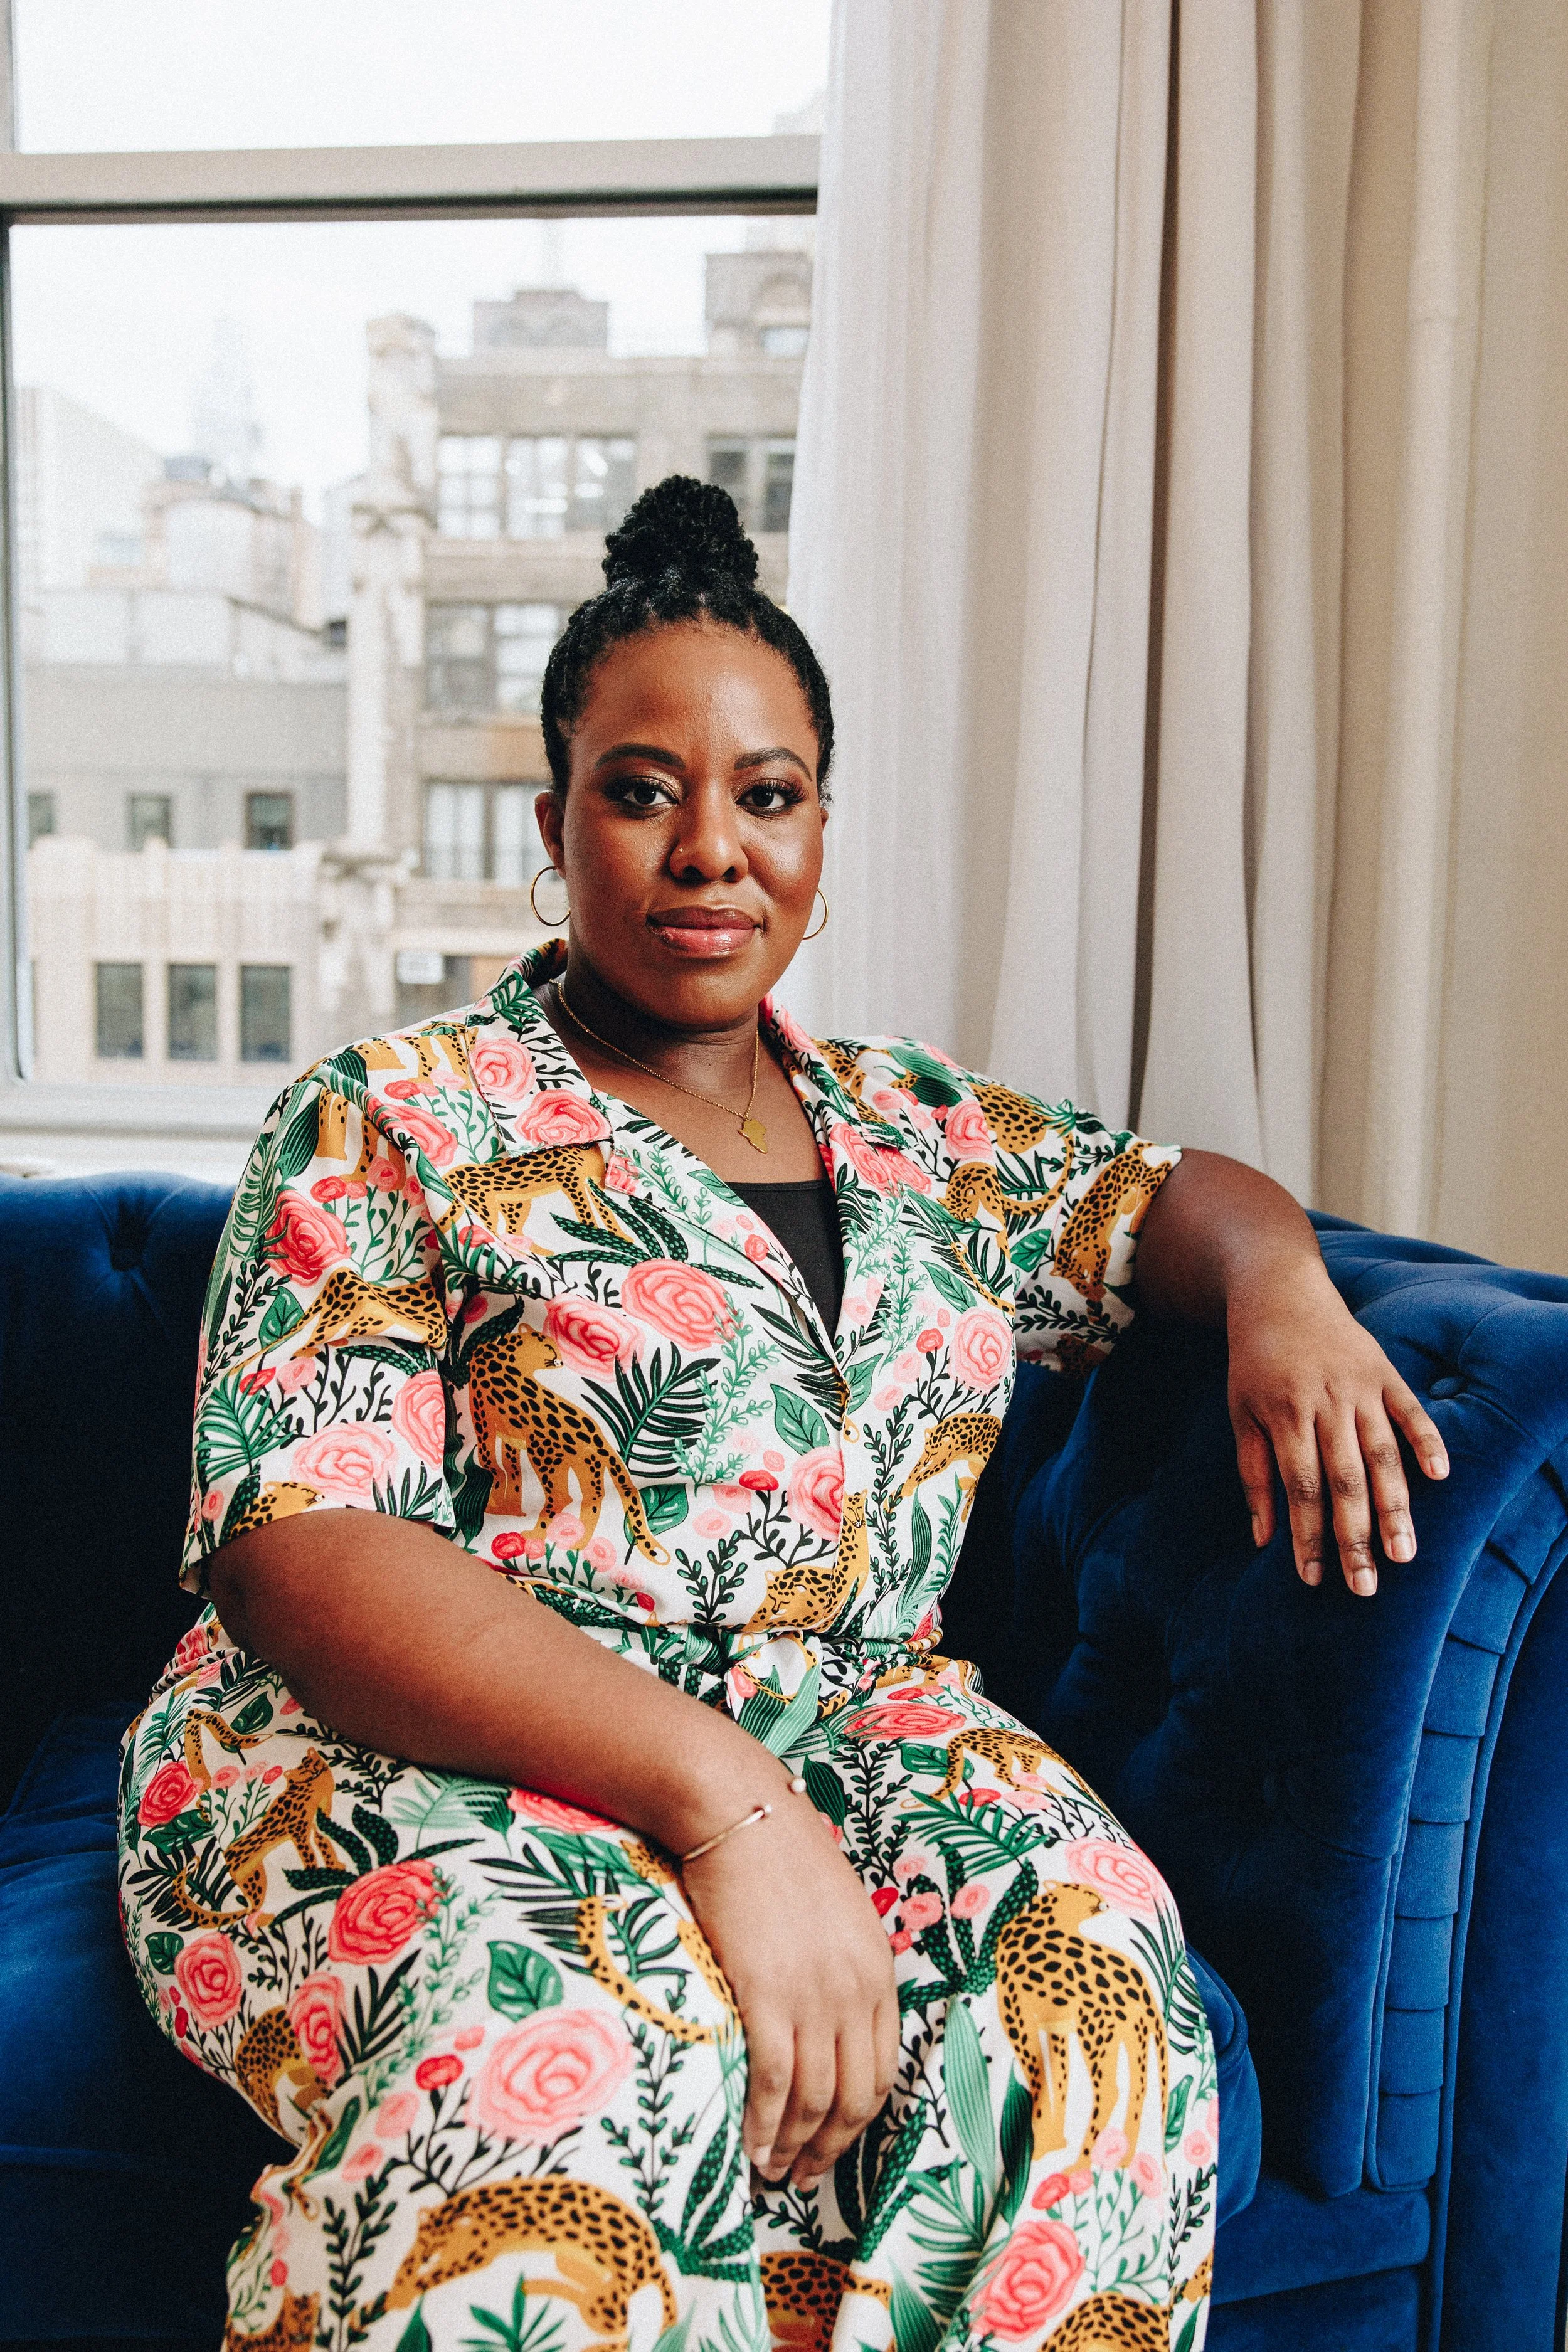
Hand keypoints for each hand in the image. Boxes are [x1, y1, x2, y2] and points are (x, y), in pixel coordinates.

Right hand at [681, 1791, 897, 2189]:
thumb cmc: (780, 1854)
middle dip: (828, 2148)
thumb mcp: (837, 1912)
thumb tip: (826, 2017)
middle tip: (800, 2175)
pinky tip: (748, 2147)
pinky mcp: (765, 1993)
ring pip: (813, 2099)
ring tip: (771, 2171)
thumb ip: (841, 1964)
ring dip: (792, 2147)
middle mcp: (854, 1990)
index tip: (831, 2144)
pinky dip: (762, 2124)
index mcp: (877, 1970)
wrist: (739, 1810)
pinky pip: (772, 2080)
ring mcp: (812, 1995)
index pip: (883, 2071)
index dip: (857, 2122)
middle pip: (854, 2098)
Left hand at [1227, 1259, 1449, 1595]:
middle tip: (1366, 1586)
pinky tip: (1442, 1476)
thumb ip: (1253, 1474)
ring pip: (1383, 1454)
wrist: (1280, 1292)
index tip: (1314, 1579)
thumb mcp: (1240, 1413)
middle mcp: (1326, 1403)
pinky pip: (1412, 1410)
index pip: (1301, 1488)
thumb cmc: (1255, 1363)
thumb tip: (1263, 1539)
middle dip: (1355, 1537)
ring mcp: (1360, 1386)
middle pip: (1346, 1480)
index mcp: (1285, 1415)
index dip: (1308, 1536)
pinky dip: (1428, 1440)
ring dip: (1395, 1506)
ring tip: (1404, 1553)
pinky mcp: (1386, 1371)